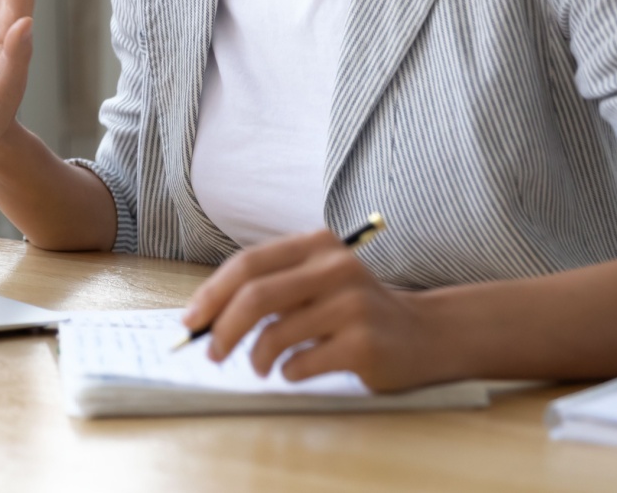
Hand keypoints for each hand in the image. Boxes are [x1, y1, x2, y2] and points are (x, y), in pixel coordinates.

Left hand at [181, 230, 455, 392]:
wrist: (425, 334)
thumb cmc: (354, 311)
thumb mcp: (317, 281)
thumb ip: (271, 288)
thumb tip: (205, 317)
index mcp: (317, 245)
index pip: (248, 264)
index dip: (212, 294)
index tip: (191, 322)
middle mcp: (335, 267)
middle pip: (255, 297)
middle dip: (222, 329)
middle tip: (212, 353)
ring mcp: (352, 305)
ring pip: (275, 335)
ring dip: (256, 358)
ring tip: (262, 366)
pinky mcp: (363, 344)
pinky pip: (300, 364)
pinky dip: (288, 373)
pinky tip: (298, 370)